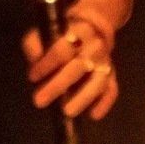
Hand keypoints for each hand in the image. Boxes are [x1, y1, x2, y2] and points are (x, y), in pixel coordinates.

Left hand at [22, 0, 120, 119]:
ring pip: (98, 81)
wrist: (93, 28)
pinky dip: (104, 103)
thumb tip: (34, 61)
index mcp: (78, 31)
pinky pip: (112, 90)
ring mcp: (105, 62)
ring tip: (67, 112)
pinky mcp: (112, 75)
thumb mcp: (45, 32)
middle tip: (39, 101)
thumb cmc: (61, 35)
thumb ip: (35, 45)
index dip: (46, 64)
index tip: (32, 77)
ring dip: (83, 98)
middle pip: (78, 67)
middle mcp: (95, 46)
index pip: (62, 49)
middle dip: (57, 86)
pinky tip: (93, 115)